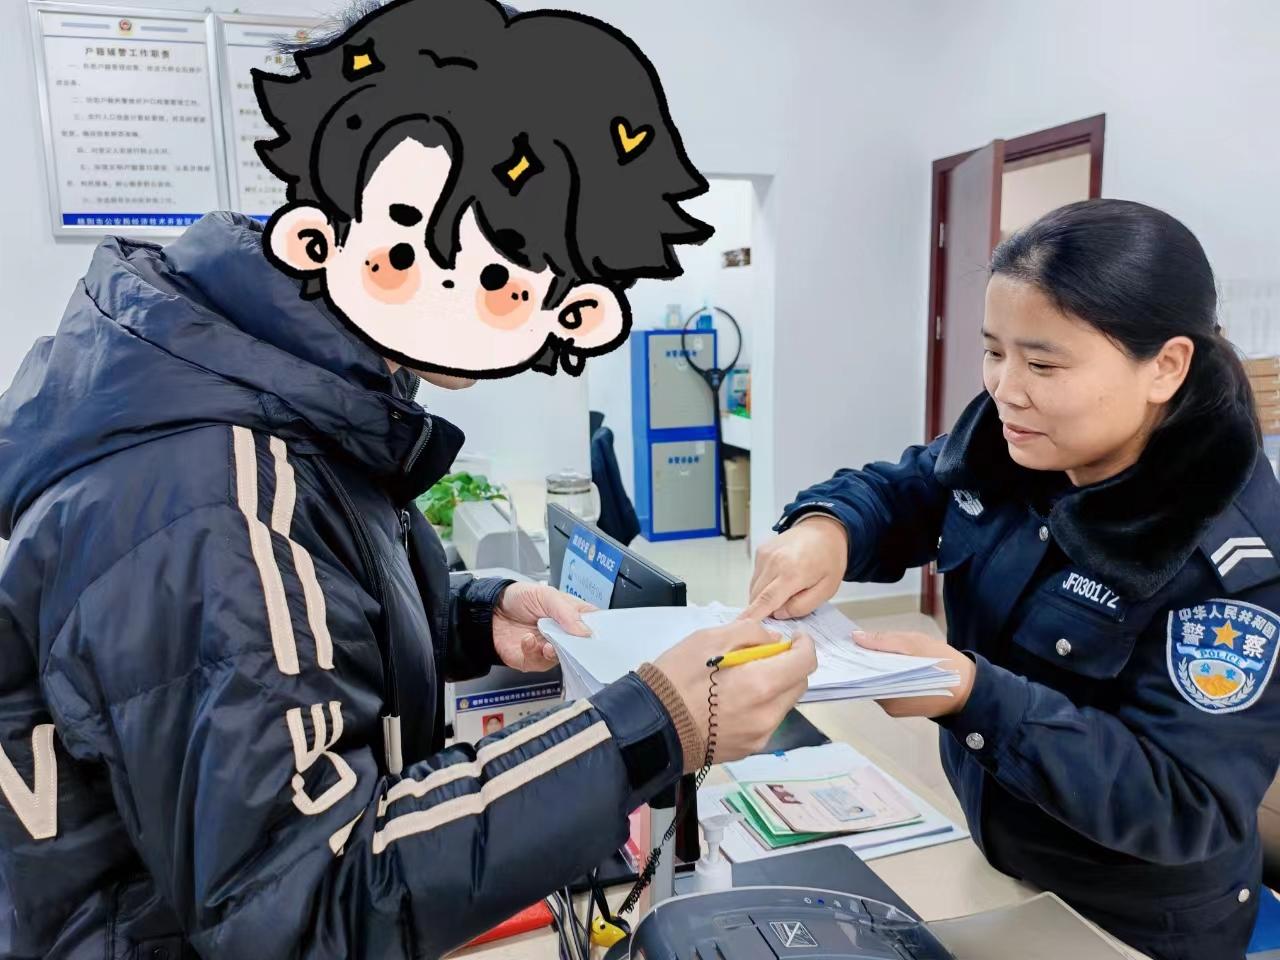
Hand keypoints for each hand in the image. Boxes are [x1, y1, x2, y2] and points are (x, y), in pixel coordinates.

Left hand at [492, 583, 593, 671]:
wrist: (490, 610)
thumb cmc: (519, 598)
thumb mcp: (546, 595)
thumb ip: (566, 612)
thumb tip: (585, 631)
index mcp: (571, 615)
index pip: (593, 625)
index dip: (599, 632)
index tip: (599, 637)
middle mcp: (563, 634)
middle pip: (581, 647)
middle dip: (577, 648)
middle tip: (574, 644)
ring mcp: (549, 648)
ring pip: (562, 659)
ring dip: (555, 652)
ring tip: (547, 644)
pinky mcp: (533, 660)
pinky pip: (539, 663)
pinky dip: (534, 652)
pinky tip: (528, 640)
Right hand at [654, 620, 817, 763]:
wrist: (651, 727)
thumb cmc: (675, 679)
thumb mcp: (707, 639)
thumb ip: (749, 633)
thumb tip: (773, 641)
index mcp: (761, 685)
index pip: (805, 663)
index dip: (804, 645)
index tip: (794, 638)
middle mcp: (768, 715)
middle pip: (799, 685)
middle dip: (790, 665)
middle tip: (765, 654)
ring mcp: (759, 736)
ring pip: (784, 704)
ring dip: (776, 686)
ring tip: (744, 678)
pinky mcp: (747, 749)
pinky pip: (767, 722)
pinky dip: (761, 705)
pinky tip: (734, 700)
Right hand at [741, 514, 848, 619]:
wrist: (824, 530)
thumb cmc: (829, 560)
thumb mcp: (827, 589)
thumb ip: (803, 605)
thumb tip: (778, 614)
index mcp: (792, 573)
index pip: (766, 600)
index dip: (752, 617)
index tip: (740, 629)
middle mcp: (773, 562)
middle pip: (756, 596)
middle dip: (762, 610)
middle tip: (779, 613)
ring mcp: (764, 554)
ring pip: (754, 587)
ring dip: (763, 597)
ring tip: (784, 592)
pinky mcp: (760, 551)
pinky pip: (756, 576)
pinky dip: (764, 584)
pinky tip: (780, 579)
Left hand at [855, 630, 975, 717]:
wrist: (970, 688)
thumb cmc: (944, 664)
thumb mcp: (914, 643)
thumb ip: (883, 641)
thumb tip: (856, 637)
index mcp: (888, 692)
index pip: (860, 673)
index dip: (855, 656)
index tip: (849, 642)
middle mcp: (887, 704)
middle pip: (866, 678)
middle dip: (865, 661)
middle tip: (863, 641)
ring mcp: (894, 707)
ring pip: (876, 682)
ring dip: (876, 667)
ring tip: (876, 649)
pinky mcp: (901, 706)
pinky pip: (886, 687)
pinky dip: (886, 675)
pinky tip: (889, 662)